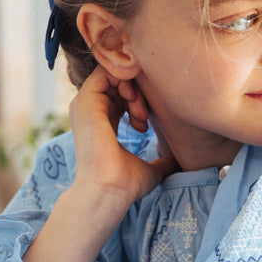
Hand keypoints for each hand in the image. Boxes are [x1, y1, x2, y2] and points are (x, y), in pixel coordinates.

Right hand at [69, 66, 176, 207]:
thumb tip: (175, 164)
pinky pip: (105, 71)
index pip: (119, 95)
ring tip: (140, 112)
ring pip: (112, 74)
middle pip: (116, 81)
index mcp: (101, 122)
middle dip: (136, 91)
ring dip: (132, 87)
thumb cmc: (125, 184)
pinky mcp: (86, 100)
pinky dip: (124, 79)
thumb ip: (160, 161)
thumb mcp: (148, 168)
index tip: (147, 119)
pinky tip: (134, 101)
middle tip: (145, 115)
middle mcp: (91, 111)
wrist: (110, 190)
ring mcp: (86, 105)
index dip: (137, 99)